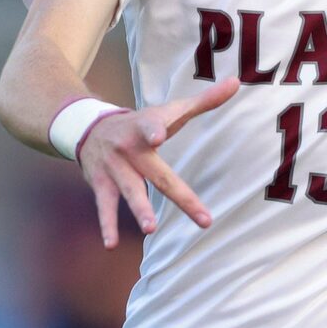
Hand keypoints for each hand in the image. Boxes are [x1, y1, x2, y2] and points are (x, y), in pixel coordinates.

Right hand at [77, 75, 241, 248]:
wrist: (88, 128)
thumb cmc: (141, 123)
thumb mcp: (169, 111)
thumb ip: (204, 101)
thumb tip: (238, 82)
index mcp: (147, 129)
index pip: (151, 126)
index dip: (155, 130)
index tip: (157, 136)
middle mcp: (130, 150)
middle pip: (158, 176)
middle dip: (179, 196)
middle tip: (203, 218)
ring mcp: (114, 170)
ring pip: (130, 192)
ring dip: (140, 210)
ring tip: (150, 229)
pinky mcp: (100, 185)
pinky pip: (105, 208)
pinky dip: (106, 226)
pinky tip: (111, 245)